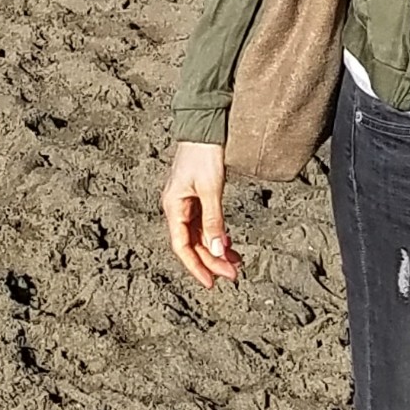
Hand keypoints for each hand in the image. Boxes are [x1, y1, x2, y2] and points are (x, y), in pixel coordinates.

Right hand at [161, 142, 241, 288]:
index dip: (196, 267)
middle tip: (233, 274)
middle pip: (193, 243)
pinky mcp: (197, 197)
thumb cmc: (203, 154)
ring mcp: (187, 203)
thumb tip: (217, 251)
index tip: (211, 282)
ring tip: (236, 262)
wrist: (204, 126)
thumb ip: (213, 221)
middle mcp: (177, 208)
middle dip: (212, 260)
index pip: (182, 246)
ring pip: (200, 235)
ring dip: (216, 249)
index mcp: (173, 207)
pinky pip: (205, 223)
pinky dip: (217, 234)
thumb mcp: (211, 189)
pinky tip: (229, 243)